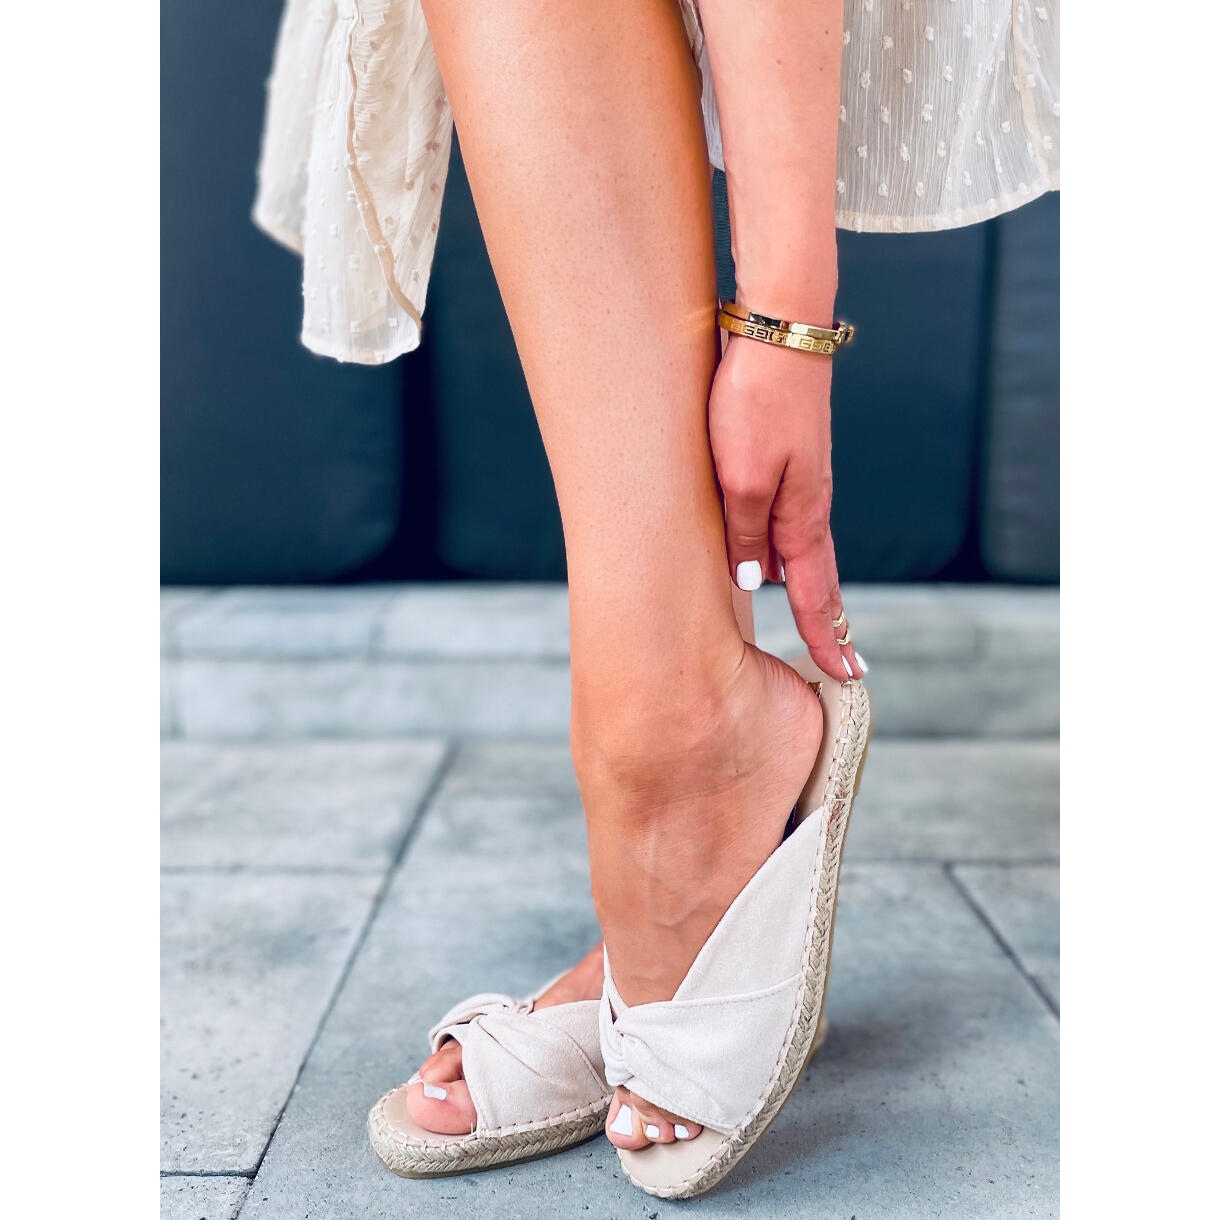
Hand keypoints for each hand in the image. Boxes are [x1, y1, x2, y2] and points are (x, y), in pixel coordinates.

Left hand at [709, 333, 862, 680]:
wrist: (779, 330)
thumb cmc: (753, 402)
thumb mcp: (739, 478)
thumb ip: (747, 534)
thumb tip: (757, 584)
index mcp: (801, 516)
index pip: (816, 593)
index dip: (826, 636)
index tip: (846, 675)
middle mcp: (807, 503)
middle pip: (817, 576)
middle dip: (827, 621)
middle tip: (841, 662)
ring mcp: (799, 479)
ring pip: (798, 549)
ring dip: (806, 589)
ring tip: (815, 623)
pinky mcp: (786, 457)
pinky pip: (784, 520)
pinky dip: (784, 552)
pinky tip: (769, 560)